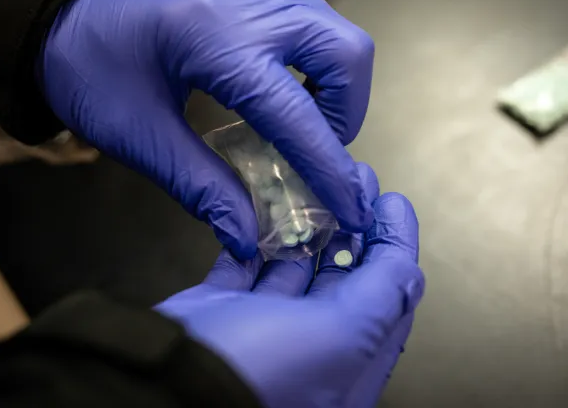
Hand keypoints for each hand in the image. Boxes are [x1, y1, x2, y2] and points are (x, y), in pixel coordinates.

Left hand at [40, 0, 374, 259]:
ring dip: (337, 90)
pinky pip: (314, 27)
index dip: (330, 171)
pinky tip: (285, 94)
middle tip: (315, 150)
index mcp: (217, 40)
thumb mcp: (136, 132)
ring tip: (304, 126)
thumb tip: (248, 236)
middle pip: (346, 56)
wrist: (60, 4)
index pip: (297, 115)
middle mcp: (253, 6)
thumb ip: (200, 186)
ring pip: (338, 36)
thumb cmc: (85, 63)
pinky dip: (317, 68)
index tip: (351, 210)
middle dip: (346, 116)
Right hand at [155, 164, 424, 407]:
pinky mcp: (222, 311)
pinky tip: (265, 207)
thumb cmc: (258, 371)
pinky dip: (257, 236)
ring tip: (314, 181)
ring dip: (308, 225)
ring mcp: (264, 328)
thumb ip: (383, 296)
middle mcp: (310, 349)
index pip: (389, 298)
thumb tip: (406, 259)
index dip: (395, 246)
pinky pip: (247, 265)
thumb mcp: (339, 338)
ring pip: (296, 267)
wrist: (161, 386)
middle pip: (346, 279)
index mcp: (349, 365)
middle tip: (353, 180)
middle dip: (353, 225)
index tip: (390, 201)